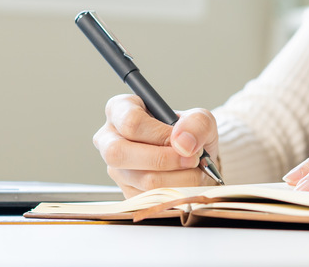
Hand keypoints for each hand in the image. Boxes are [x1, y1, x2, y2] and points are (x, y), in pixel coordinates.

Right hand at [93, 94, 220, 197]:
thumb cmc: (188, 133)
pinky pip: (152, 198)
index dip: (159, 134)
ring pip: (142, 179)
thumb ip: (196, 123)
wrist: (194, 159)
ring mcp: (116, 169)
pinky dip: (177, 192)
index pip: (130, 121)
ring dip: (178, 178)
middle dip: (162, 159)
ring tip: (193, 169)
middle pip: (120, 153)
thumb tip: (183, 143)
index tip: (181, 141)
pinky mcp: (127, 193)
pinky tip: (185, 181)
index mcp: (120, 109)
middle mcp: (109, 139)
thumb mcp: (199, 119)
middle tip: (190, 159)